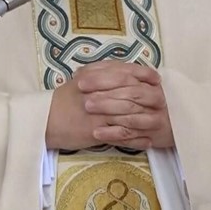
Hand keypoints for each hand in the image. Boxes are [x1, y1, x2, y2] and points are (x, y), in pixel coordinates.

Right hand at [46, 61, 168, 150]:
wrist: (45, 121)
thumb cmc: (64, 100)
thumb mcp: (81, 80)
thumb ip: (101, 72)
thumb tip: (125, 68)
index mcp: (93, 76)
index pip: (124, 71)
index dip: (144, 75)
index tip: (157, 79)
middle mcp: (97, 92)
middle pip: (131, 93)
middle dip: (150, 98)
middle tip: (164, 102)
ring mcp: (97, 112)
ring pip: (129, 114)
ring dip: (147, 120)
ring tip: (159, 123)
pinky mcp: (95, 130)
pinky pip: (121, 135)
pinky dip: (137, 139)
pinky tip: (147, 141)